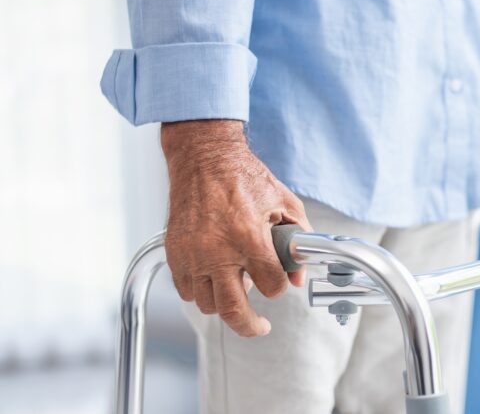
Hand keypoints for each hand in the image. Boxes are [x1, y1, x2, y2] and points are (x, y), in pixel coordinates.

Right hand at [161, 120, 310, 336]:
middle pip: (233, 310)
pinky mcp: (174, 253)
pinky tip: (214, 279)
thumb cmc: (245, 178)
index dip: (280, 287)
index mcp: (248, 237)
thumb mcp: (285, 203)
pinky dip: (201, 292)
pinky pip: (186, 290)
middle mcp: (217, 250)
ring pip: (208, 304)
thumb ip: (298, 240)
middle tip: (260, 326)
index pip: (271, 285)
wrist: (204, 159)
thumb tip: (299, 274)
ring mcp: (192, 254)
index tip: (280, 283)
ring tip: (236, 290)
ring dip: (225, 304)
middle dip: (250, 326)